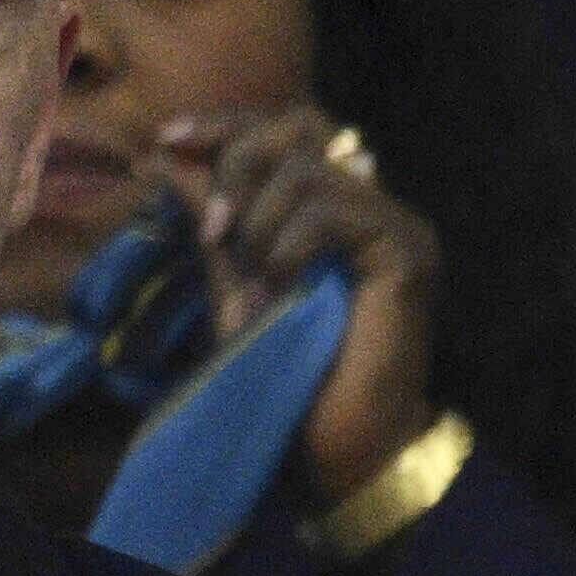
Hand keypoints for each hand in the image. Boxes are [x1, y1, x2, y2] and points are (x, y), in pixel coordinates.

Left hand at [159, 107, 446, 492]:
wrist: (336, 452)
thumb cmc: (287, 379)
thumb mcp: (231, 286)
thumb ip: (211, 220)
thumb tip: (167, 154)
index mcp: (333, 206)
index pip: (287, 127)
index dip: (228, 124)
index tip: (171, 138)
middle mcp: (371, 205)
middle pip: (302, 124)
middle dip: (238, 163)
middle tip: (215, 232)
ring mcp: (395, 226)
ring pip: (308, 171)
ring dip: (259, 224)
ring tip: (253, 283)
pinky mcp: (407, 252)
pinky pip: (332, 211)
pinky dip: (290, 246)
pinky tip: (282, 288)